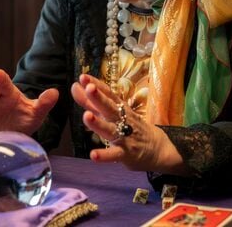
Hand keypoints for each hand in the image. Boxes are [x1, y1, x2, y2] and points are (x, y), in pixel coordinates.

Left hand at [71, 74, 186, 173]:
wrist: (156, 148)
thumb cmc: (129, 126)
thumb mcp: (111, 113)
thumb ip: (91, 102)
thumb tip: (75, 86)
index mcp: (119, 108)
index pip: (108, 93)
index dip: (96, 85)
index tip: (83, 77)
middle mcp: (122, 120)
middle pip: (110, 107)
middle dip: (99, 98)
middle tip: (88, 88)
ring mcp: (125, 137)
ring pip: (110, 130)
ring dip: (99, 123)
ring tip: (86, 116)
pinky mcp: (126, 154)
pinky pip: (114, 154)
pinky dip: (104, 155)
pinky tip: (93, 155)